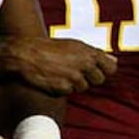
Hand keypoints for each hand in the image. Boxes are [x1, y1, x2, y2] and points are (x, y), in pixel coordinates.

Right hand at [2, 36, 116, 95]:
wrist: (25, 54)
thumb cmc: (50, 48)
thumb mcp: (75, 45)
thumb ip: (94, 54)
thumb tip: (113, 60)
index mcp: (90, 54)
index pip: (111, 68)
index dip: (103, 70)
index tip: (94, 70)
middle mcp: (85, 66)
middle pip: (98, 80)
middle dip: (88, 78)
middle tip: (73, 71)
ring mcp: (74, 78)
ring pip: (82, 88)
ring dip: (72, 83)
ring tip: (59, 73)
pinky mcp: (62, 88)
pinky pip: (67, 93)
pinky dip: (60, 88)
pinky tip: (51, 78)